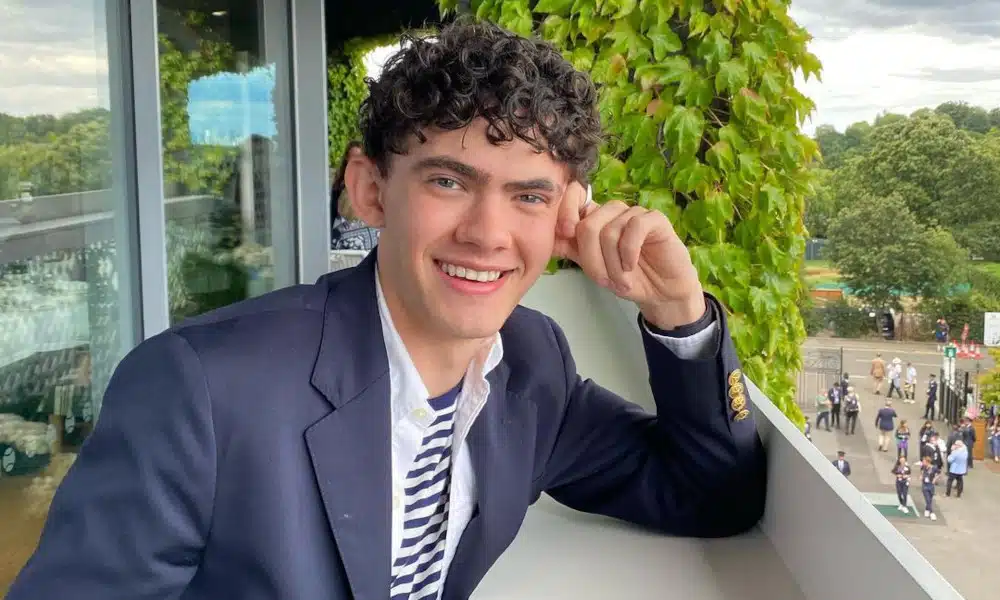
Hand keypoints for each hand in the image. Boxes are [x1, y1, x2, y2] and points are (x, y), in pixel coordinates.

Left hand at [553, 182, 705, 329]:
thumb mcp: (592, 265)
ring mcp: (634, 213)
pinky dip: (629, 252)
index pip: (574, 195)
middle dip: (592, 259)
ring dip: (612, 264)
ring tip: (621, 280)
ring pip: (609, 231)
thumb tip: (546, 237)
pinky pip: (634, 227)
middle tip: (603, 280)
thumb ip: (571, 249)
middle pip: (588, 224)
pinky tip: (631, 265)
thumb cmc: (626, 278)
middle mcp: (613, 212)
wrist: (660, 292)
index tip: (565, 234)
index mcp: (595, 218)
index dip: (565, 210)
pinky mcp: (655, 219)